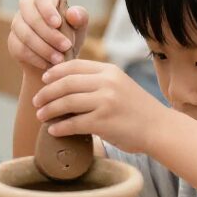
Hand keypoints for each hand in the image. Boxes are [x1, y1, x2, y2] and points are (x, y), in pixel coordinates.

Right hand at [9, 0, 88, 72]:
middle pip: (31, 17)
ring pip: (25, 34)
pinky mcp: (12, 40)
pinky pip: (19, 49)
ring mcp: (17, 23)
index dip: (48, 10)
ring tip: (59, 59)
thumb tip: (72, 13)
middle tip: (66, 47)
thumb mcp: (80, 27)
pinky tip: (47, 64)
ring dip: (43, 48)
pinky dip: (35, 58)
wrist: (57, 58)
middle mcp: (28, 6)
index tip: (57, 24)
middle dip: (49, 34)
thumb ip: (80, 17)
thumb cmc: (70, 35)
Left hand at [34, 59, 166, 153]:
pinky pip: (73, 123)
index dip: (54, 73)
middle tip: (37, 102)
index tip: (44, 80)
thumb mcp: (120, 84)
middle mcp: (107, 82)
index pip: (73, 66)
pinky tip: (53, 130)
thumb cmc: (136, 109)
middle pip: (65, 83)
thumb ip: (98, 81)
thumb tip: (66, 84)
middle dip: (46, 93)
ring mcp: (105, 102)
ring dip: (49, 110)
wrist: (159, 128)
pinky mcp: (104, 122)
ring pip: (66, 103)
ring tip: (41, 116)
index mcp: (109, 70)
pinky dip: (60, 127)